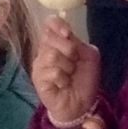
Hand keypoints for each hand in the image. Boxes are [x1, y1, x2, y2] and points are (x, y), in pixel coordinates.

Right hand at [31, 14, 101, 128]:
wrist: (81, 105)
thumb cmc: (84, 80)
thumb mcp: (89, 57)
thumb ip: (79, 43)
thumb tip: (66, 34)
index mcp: (57, 43)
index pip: (50, 24)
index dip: (57, 24)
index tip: (68, 33)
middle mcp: (44, 51)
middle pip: (49, 37)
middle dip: (68, 48)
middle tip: (74, 60)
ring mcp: (39, 66)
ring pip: (51, 55)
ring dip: (67, 66)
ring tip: (69, 75)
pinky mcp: (38, 80)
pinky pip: (52, 72)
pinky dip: (63, 79)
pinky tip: (64, 85)